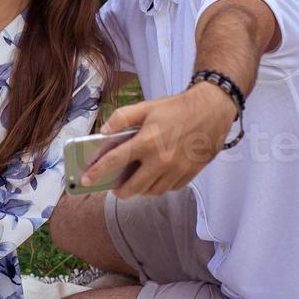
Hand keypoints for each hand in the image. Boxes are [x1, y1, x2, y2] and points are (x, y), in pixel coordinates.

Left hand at [82, 83, 236, 197]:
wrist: (213, 110)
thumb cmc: (177, 108)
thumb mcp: (146, 106)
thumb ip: (121, 118)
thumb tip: (104, 132)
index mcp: (147, 141)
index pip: (115, 161)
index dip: (97, 172)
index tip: (86, 180)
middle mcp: (161, 160)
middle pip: (133, 187)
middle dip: (120, 191)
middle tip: (115, 187)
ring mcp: (176, 170)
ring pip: (151, 191)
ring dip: (140, 190)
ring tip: (135, 182)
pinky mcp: (190, 174)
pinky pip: (169, 189)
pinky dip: (159, 187)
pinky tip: (155, 178)